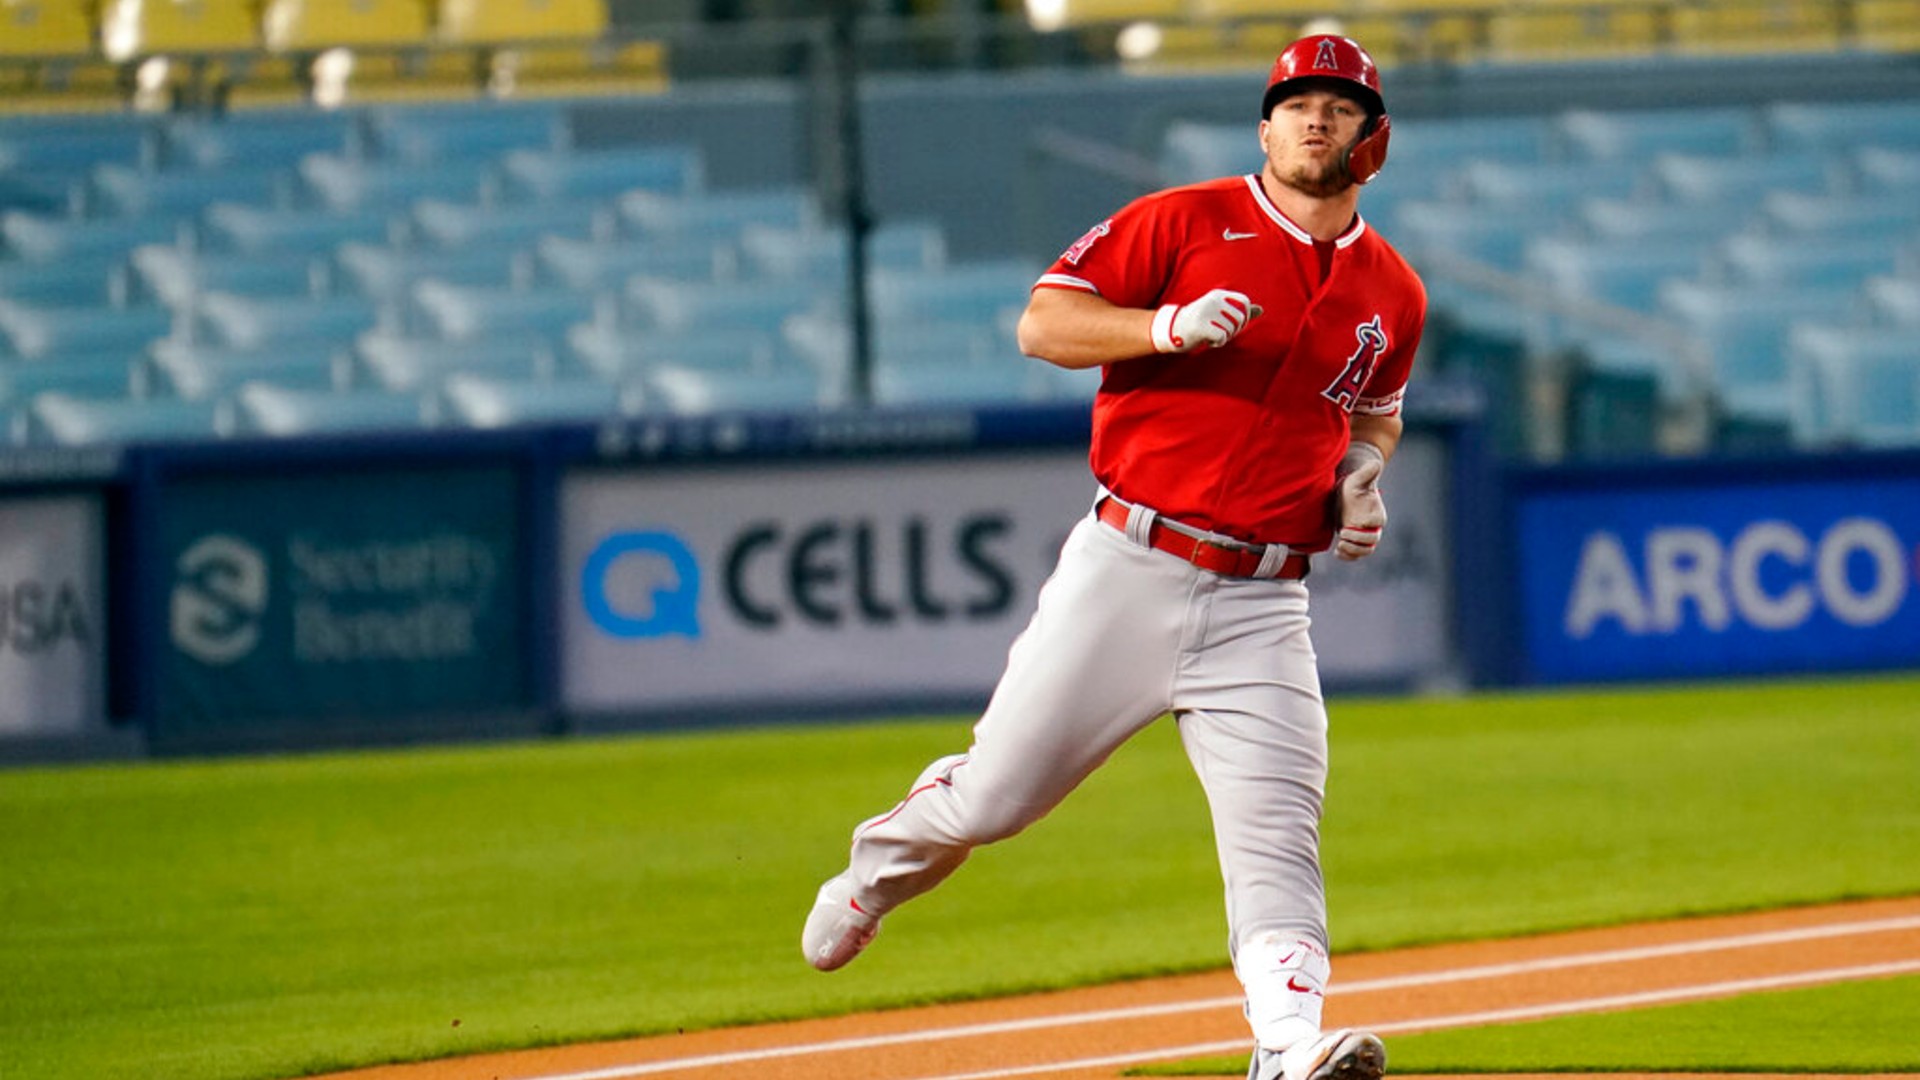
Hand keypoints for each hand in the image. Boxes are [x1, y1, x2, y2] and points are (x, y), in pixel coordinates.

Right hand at [1151, 289, 1259, 352]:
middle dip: (1232, 330)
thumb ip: (1239, 310)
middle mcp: (1214, 300)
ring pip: (1231, 329)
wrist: (1172, 329)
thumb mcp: (1219, 312)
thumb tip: (1261, 310)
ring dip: (1223, 337)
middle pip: (1240, 319)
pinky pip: (1222, 337)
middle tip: (1218, 331)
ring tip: (1210, 334)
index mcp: (1219, 295)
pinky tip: (1207, 340)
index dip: (1242, 317)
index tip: (1230, 323)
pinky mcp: (1201, 325)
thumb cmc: (1199, 322)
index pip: (1245, 303)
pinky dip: (1217, 343)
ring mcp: (1207, 312)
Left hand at [1334, 442, 1385, 559]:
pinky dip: (1348, 557)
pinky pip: (1356, 554)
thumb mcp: (1358, 478)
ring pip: (1365, 551)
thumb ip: (1367, 473)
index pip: (1375, 526)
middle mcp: (1373, 527)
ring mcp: (1365, 535)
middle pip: (1372, 542)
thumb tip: (1375, 463)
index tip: (1345, 527)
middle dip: (1357, 543)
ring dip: (1353, 552)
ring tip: (1339, 546)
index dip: (1361, 530)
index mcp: (1377, 513)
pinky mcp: (1356, 540)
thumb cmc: (1354, 484)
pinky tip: (1337, 552)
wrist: (1346, 493)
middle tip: (1341, 536)